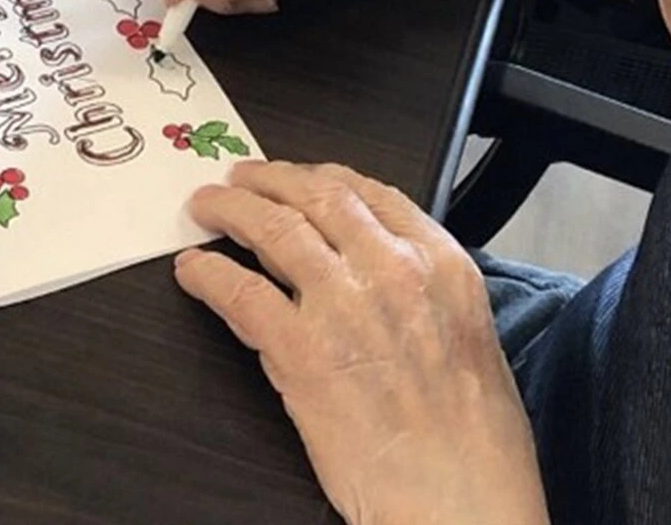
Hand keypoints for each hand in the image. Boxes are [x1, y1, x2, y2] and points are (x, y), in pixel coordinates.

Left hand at [176, 161, 548, 524]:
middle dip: (271, 180)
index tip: (302, 178)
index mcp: (442, 264)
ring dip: (231, 210)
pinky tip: (194, 272)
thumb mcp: (472, 336)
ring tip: (206, 207)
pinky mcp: (299, 351)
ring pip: (273, 229)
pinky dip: (209, 275)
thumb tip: (383, 277)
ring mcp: (342, 305)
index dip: (325, 177)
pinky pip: (239, 292)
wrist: (460, 497)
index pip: (375, 193)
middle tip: (242, 178)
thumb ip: (427, 292)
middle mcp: (392, 269)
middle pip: (318, 196)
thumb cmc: (476, 441)